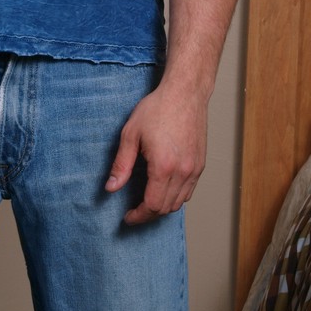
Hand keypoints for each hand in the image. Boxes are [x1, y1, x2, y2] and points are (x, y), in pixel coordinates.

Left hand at [104, 82, 206, 223]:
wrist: (185, 93)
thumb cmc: (157, 109)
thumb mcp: (131, 134)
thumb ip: (121, 165)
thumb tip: (111, 188)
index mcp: (163, 167)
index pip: (152, 206)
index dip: (138, 216)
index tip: (127, 216)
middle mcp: (182, 172)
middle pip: (165, 208)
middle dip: (148, 214)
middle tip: (134, 210)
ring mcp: (194, 169)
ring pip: (179, 203)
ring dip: (162, 207)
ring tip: (147, 200)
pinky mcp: (200, 164)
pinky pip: (188, 191)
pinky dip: (176, 197)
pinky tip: (163, 188)